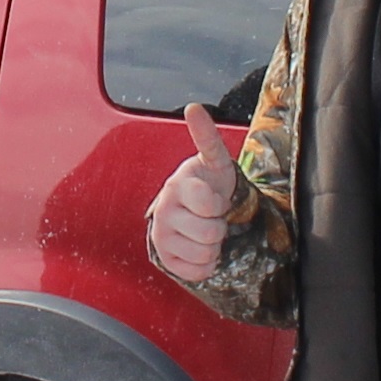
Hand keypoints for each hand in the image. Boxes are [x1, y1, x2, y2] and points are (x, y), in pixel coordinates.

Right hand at [146, 104, 243, 284]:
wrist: (194, 211)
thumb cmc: (208, 184)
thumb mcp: (213, 161)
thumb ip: (207, 136)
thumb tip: (193, 108)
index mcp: (176, 186)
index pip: (208, 204)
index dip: (219, 204)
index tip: (213, 197)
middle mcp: (163, 211)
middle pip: (210, 233)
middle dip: (219, 227)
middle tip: (210, 216)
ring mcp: (161, 237)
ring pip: (205, 254)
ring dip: (214, 246)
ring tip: (204, 230)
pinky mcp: (164, 260)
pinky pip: (198, 272)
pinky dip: (206, 264)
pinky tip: (199, 247)